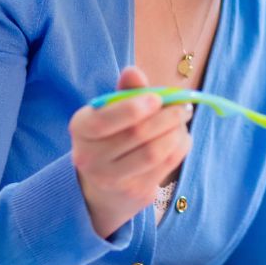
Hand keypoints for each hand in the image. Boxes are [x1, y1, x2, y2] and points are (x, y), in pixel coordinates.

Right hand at [70, 65, 193, 238]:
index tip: (157, 98)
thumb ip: (125, 91)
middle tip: (184, 106)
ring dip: (177, 132)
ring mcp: (112, 179)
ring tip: (183, 120)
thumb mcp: (111, 112)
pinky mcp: (135, 192)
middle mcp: (90, 157)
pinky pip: (166, 166)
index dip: (134, 107)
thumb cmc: (111, 137)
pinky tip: (181, 138)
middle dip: (167, 116)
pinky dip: (181, 147)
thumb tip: (133, 72)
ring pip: (155, 152)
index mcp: (80, 129)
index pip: (104, 120)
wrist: (103, 187)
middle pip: (137, 134)